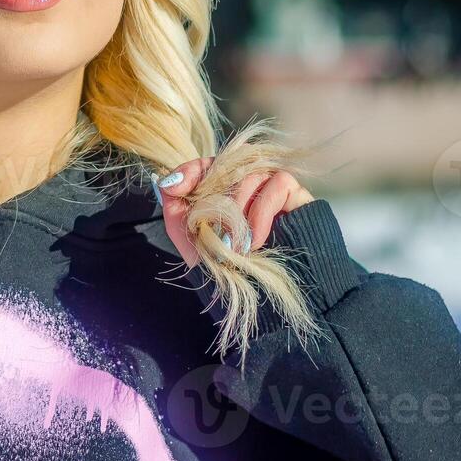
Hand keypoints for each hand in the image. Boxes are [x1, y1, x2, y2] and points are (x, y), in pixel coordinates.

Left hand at [153, 160, 313, 267]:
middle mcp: (248, 183)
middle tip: (208, 225)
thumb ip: (174, 207)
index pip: (208, 163)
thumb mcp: (190, 238)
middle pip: (228, 165)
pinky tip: (255, 241)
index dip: (191, 170)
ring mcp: (273, 186)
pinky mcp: (296, 194)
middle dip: (213, 194)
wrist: (267, 297)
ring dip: (236, 211)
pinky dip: (261, 212)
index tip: (176, 187)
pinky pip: (276, 184)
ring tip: (233, 245)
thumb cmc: (227, 267)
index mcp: (224, 189)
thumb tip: (164, 181)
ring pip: (250, 174)